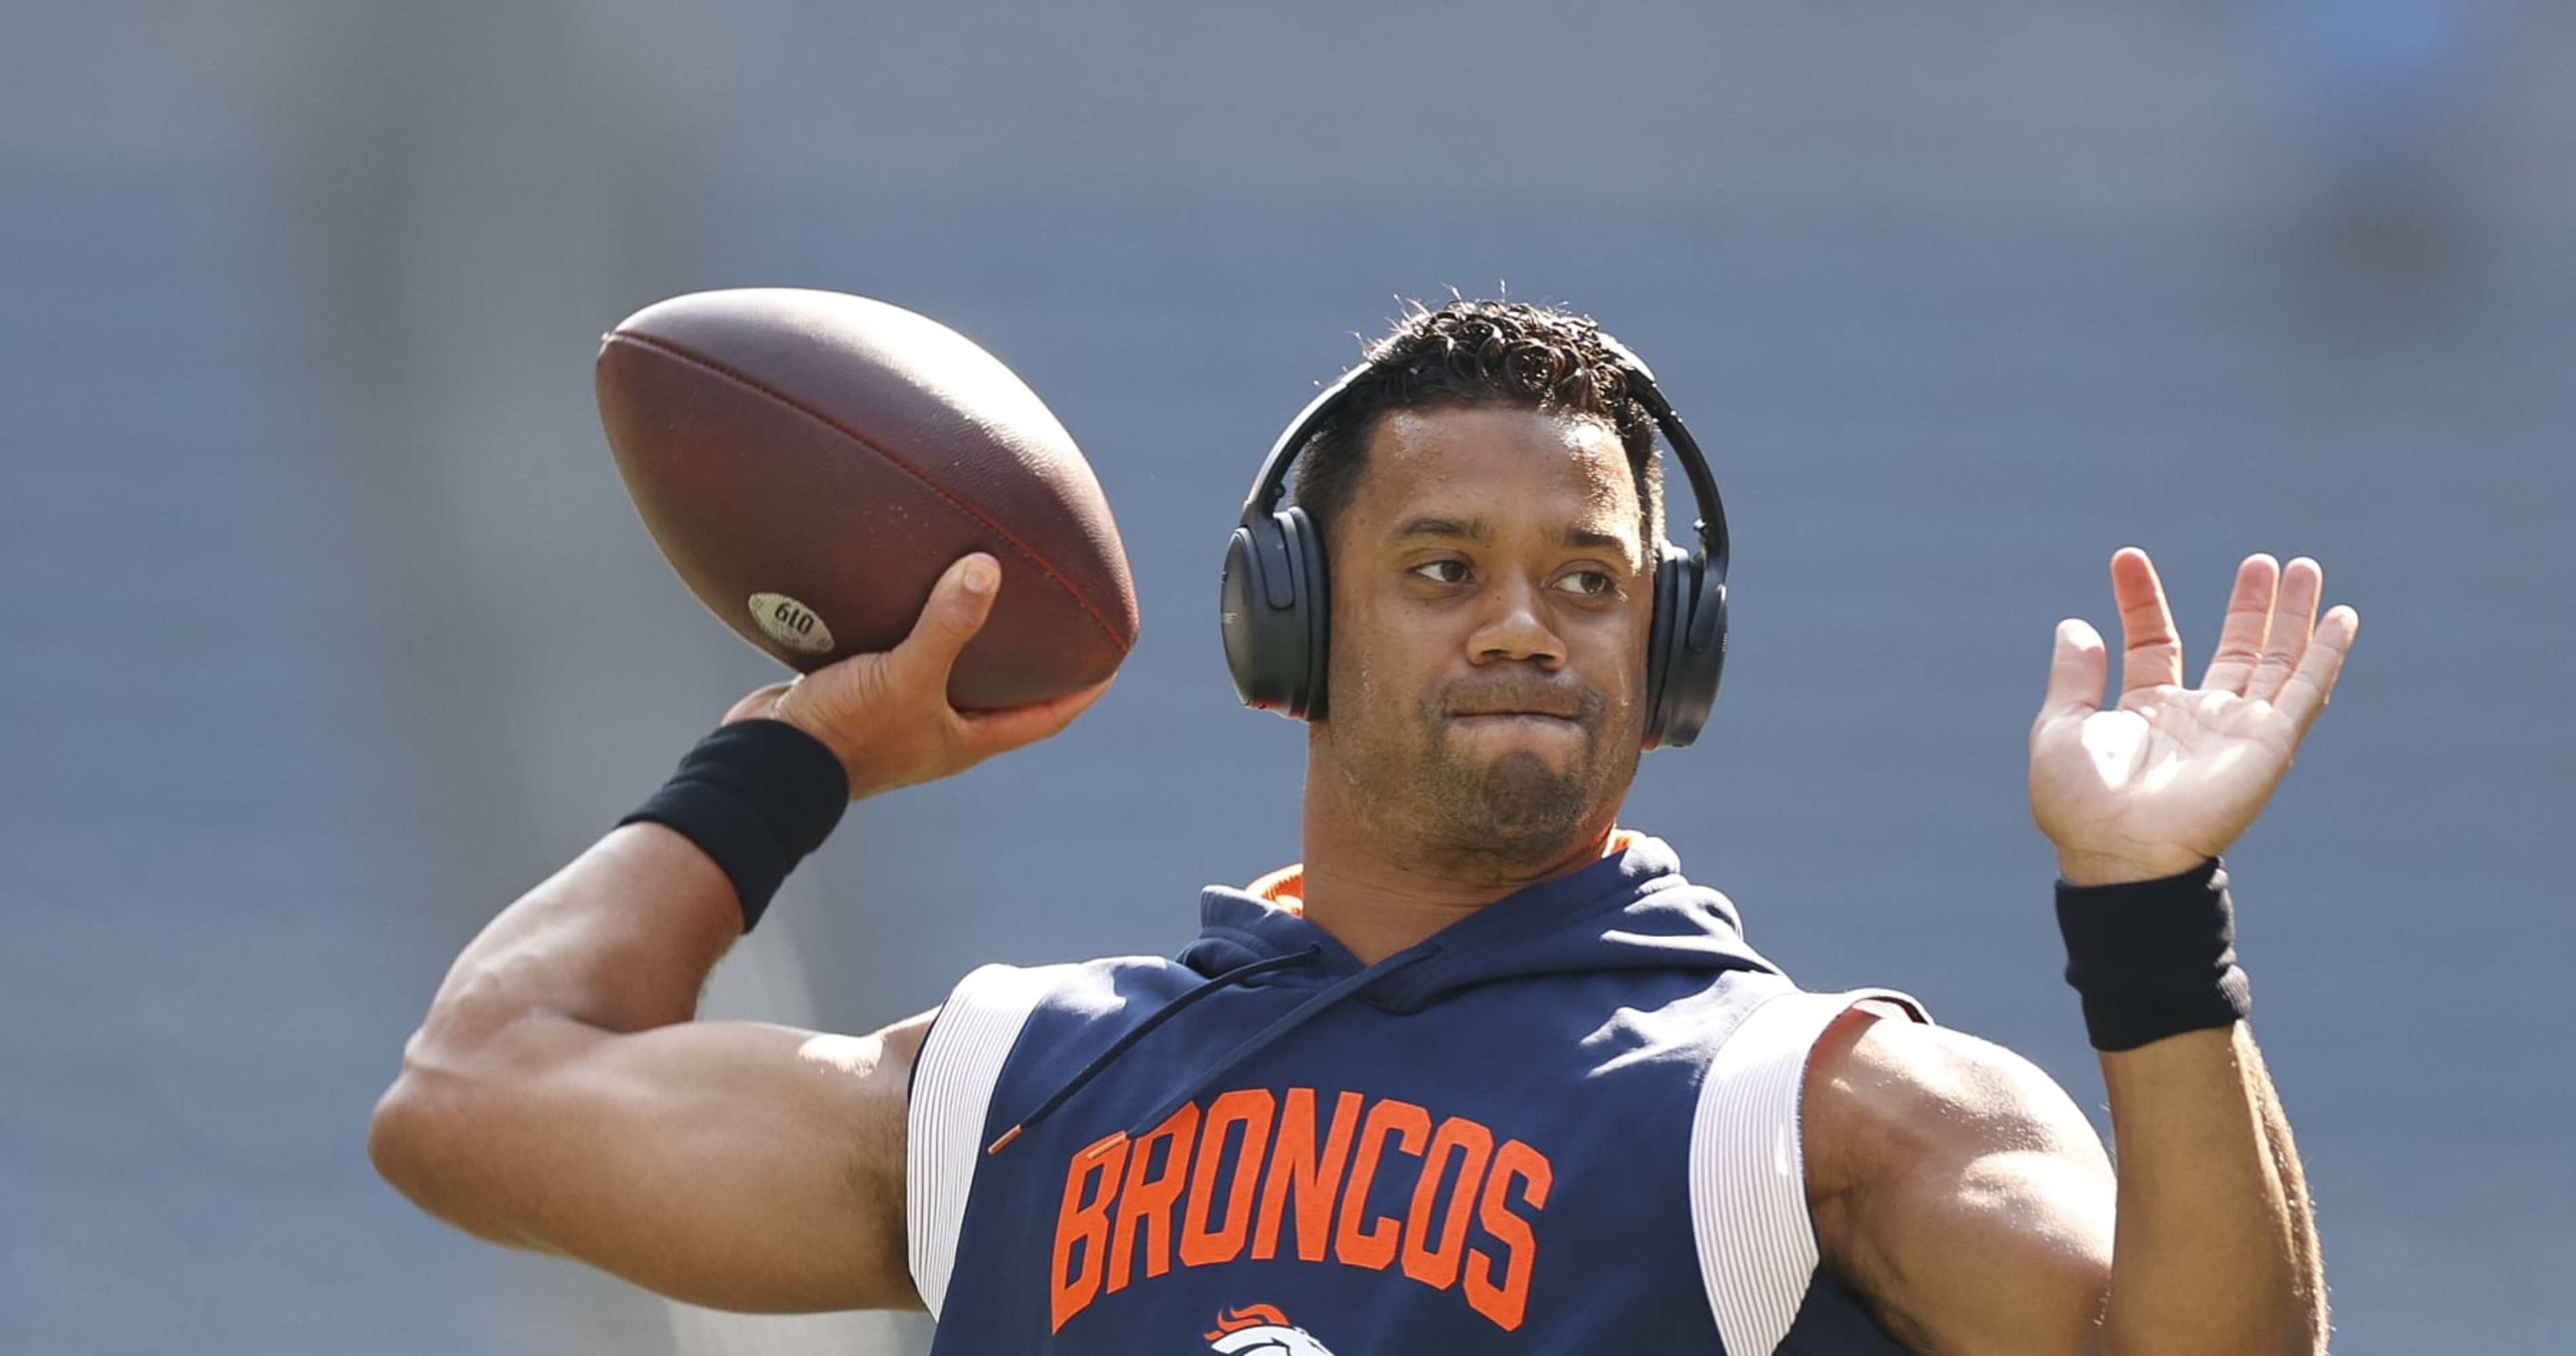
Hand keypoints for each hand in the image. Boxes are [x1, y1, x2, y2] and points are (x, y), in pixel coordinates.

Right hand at [720, 553, 1112, 799]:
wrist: (762, 761)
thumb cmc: (843, 734)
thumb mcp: (904, 676)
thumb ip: (947, 625)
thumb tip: (988, 568)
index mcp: (964, 739)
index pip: (1045, 718)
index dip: (1082, 692)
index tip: (1112, 661)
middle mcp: (936, 729)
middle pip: (1000, 693)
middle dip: (1027, 658)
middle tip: (1052, 612)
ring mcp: (894, 713)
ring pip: (944, 669)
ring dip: (964, 635)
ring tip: (982, 586)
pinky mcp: (855, 693)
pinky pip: (893, 652)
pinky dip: (907, 623)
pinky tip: (901, 584)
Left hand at [2029, 548, 2357, 885]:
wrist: (2115, 850)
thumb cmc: (2080, 802)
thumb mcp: (2062, 727)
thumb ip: (2073, 676)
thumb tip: (2074, 625)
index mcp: (2148, 711)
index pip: (2156, 641)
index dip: (2142, 600)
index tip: (2125, 557)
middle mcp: (2199, 718)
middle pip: (2235, 650)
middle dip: (2249, 606)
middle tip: (2260, 562)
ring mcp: (2238, 730)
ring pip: (2277, 662)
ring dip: (2292, 617)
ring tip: (2302, 567)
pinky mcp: (2269, 745)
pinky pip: (2306, 692)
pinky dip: (2326, 654)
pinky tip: (2341, 617)